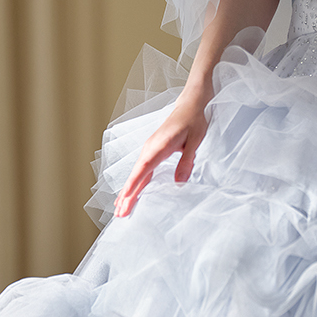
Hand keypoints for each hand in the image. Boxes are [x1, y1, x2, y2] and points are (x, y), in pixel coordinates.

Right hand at [113, 83, 210, 217]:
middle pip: (136, 175)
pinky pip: (142, 170)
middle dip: (127, 195)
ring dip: (128, 192)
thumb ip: (187, 161)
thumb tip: (179, 182)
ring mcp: (150, 149)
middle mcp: (150, 148)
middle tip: (119, 214)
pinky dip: (136, 183)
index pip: (144, 168)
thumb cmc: (195, 118)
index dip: (133, 184)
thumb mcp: (196, 140)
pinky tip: (132, 192)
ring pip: (137, 174)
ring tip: (120, 209)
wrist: (192, 101)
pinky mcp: (154, 150)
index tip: (125, 198)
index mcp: (159, 145)